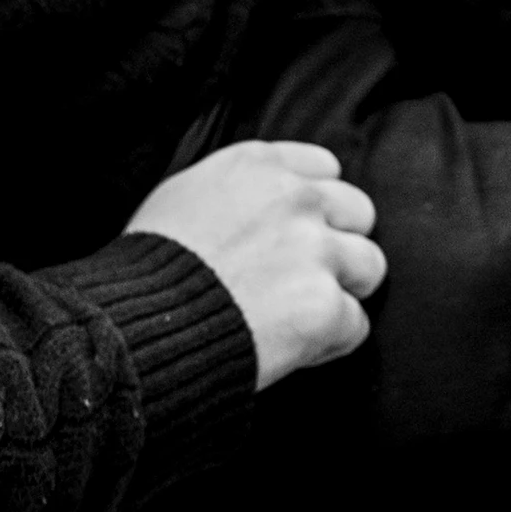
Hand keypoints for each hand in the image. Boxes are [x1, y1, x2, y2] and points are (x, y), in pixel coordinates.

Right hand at [126, 140, 384, 388]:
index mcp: (258, 166)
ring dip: (341, 292)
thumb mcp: (183, 196)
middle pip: (358, 212)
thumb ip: (237, 189)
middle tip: (304, 275)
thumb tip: (259, 206)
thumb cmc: (149, 267)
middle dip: (338, 243)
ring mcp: (315, 252)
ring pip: (369, 266)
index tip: (299, 230)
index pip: (324, 168)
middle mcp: (295, 199)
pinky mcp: (325, 306)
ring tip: (301, 313)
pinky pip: (355, 325)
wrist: (140, 324)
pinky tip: (293, 346)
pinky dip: (329, 342)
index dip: (315, 205)